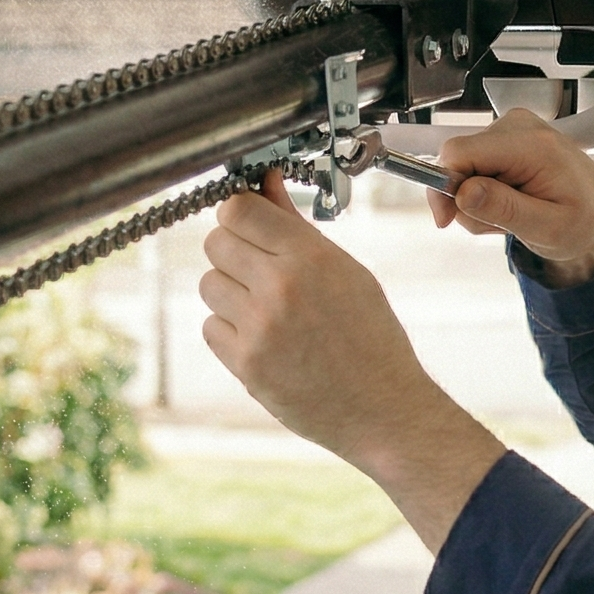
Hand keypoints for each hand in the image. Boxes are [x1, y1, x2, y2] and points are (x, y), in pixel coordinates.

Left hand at [200, 172, 503, 549]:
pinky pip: (210, 328)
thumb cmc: (372, 338)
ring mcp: (259, 328)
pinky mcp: (245, 365)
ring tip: (266, 308)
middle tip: (258, 268)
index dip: (239, 212)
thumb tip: (265, 184)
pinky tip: (263, 339)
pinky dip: (229, 330)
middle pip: (216, 242)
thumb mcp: (346, 272)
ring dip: (229, 291)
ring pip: (209, 284)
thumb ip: (296, 227)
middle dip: (233, 250)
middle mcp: (281, 287)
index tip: (248, 223)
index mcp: (311, 257)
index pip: (239, 209)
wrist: (384, 408)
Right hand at [434, 109, 593, 286]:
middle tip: (499, 225)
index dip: (443, 187)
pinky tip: (511, 203)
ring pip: (463, 168)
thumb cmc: (585, 221)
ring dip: (478, 202)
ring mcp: (512, 129)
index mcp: (531, 145)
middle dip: (466, 201)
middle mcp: (518, 126)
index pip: (458, 152)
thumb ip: (504, 208)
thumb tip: (462, 192)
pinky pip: (474, 167)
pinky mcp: (506, 138)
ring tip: (513, 216)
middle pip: (457, 161)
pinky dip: (485, 193)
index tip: (447, 220)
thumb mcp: (547, 228)